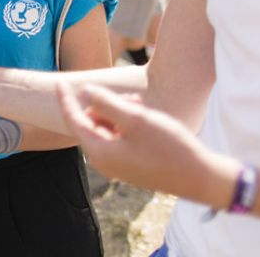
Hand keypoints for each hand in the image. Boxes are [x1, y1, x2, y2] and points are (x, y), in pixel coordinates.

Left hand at [57, 83, 238, 206]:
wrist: (200, 177)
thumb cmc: (168, 147)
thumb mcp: (135, 119)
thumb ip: (106, 103)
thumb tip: (83, 92)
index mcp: (99, 152)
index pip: (74, 120)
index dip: (66, 99)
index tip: (59, 81)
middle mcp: (105, 160)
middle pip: (93, 122)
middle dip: (108, 105)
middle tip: (135, 100)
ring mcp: (119, 164)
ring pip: (109, 127)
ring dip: (122, 113)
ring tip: (145, 108)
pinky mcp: (133, 164)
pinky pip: (121, 137)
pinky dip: (130, 124)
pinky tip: (149, 119)